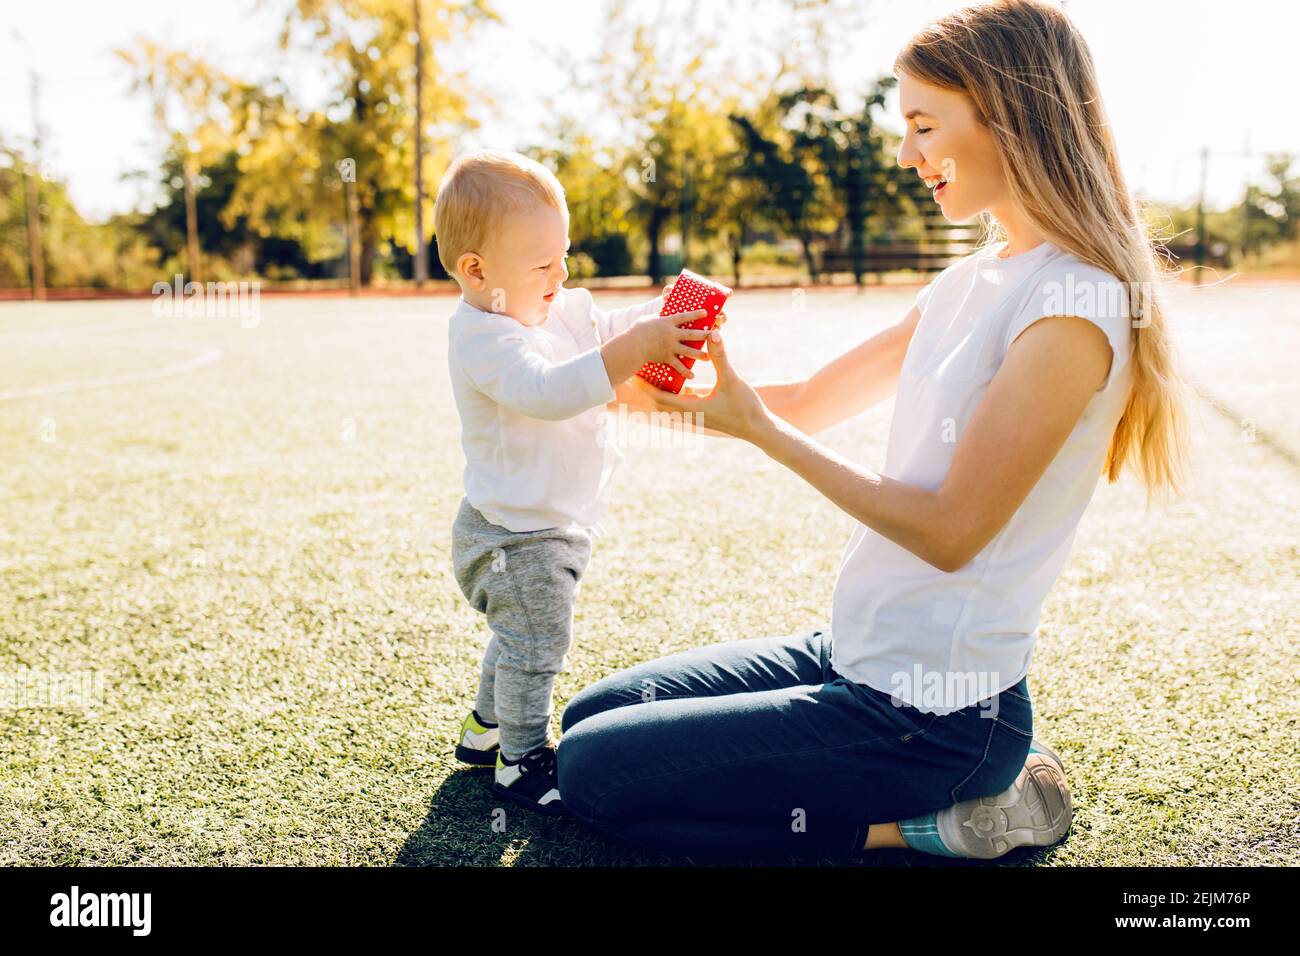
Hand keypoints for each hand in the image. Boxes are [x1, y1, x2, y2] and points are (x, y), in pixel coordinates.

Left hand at [628, 326, 771, 441]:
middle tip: (634, 375)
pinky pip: (682, 404)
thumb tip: (713, 333)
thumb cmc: (745, 406)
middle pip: (660, 403)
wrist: (758, 429)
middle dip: (647, 389)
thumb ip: (719, 356)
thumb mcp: (731, 379)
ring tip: (650, 376)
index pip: (661, 397)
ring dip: (659, 391)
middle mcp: (691, 415)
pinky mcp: (703, 415)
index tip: (634, 375)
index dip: (645, 386)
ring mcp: (697, 417)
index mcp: (692, 408)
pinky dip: (674, 393)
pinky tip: (676, 380)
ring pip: (670, 405)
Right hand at [631, 308, 710, 378]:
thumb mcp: (648, 319)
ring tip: (708, 358)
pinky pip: (677, 365)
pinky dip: (684, 371)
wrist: (631, 346)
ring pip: (688, 351)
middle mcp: (671, 334)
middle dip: (704, 334)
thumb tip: (663, 313)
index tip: (706, 313)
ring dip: (699, 355)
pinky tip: (692, 375)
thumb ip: (659, 318)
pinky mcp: (666, 357)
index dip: (696, 314)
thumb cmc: (637, 331)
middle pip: (691, 334)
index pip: (685, 316)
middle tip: (715, 334)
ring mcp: (669, 346)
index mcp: (667, 322)